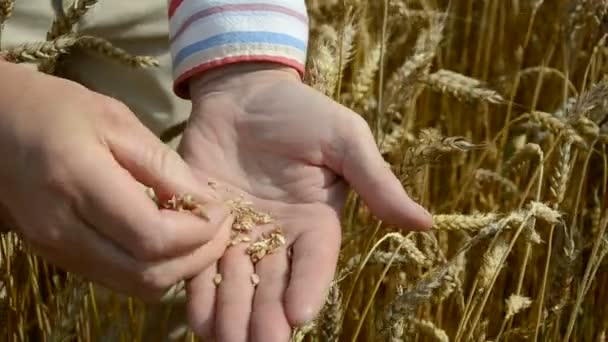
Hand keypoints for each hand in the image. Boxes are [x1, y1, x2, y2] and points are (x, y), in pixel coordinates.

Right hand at [0, 61, 231, 299]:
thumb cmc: (57, 109)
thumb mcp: (117, 121)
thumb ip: (163, 166)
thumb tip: (208, 203)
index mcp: (78, 183)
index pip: (153, 237)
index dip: (199, 233)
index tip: (222, 211)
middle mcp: (64, 230)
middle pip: (148, 275)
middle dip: (198, 258)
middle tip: (221, 228)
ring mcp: (58, 250)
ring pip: (136, 286)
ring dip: (179, 269)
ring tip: (202, 235)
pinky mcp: (59, 257)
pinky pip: (119, 279)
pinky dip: (155, 268)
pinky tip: (171, 240)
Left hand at [179, 63, 431, 340]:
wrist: (242, 92)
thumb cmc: (300, 111)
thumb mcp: (345, 139)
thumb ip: (377, 181)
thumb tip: (426, 223)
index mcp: (317, 222)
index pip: (316, 263)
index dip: (309, 288)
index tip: (300, 314)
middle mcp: (280, 237)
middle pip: (275, 284)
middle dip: (268, 316)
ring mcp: (241, 235)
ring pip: (238, 283)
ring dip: (232, 313)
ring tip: (225, 339)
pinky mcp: (206, 226)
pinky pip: (203, 264)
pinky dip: (200, 291)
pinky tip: (198, 317)